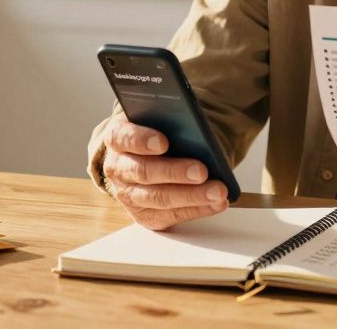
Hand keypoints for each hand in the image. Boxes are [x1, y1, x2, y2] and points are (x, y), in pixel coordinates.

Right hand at [100, 112, 228, 229]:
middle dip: (174, 172)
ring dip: (192, 196)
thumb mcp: (160, 122)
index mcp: (117, 138)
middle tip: (202, 171)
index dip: (141, 140)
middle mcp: (117, 168)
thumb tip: (198, 133)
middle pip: (143, 172)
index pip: (122, 137)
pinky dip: (198, 209)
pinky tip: (218, 202)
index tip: (164, 142)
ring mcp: (128, 194)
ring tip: (218, 191)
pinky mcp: (144, 215)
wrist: (149, 156)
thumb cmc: (158, 133)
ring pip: (158, 198)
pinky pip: (172, 215)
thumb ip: (172, 123)